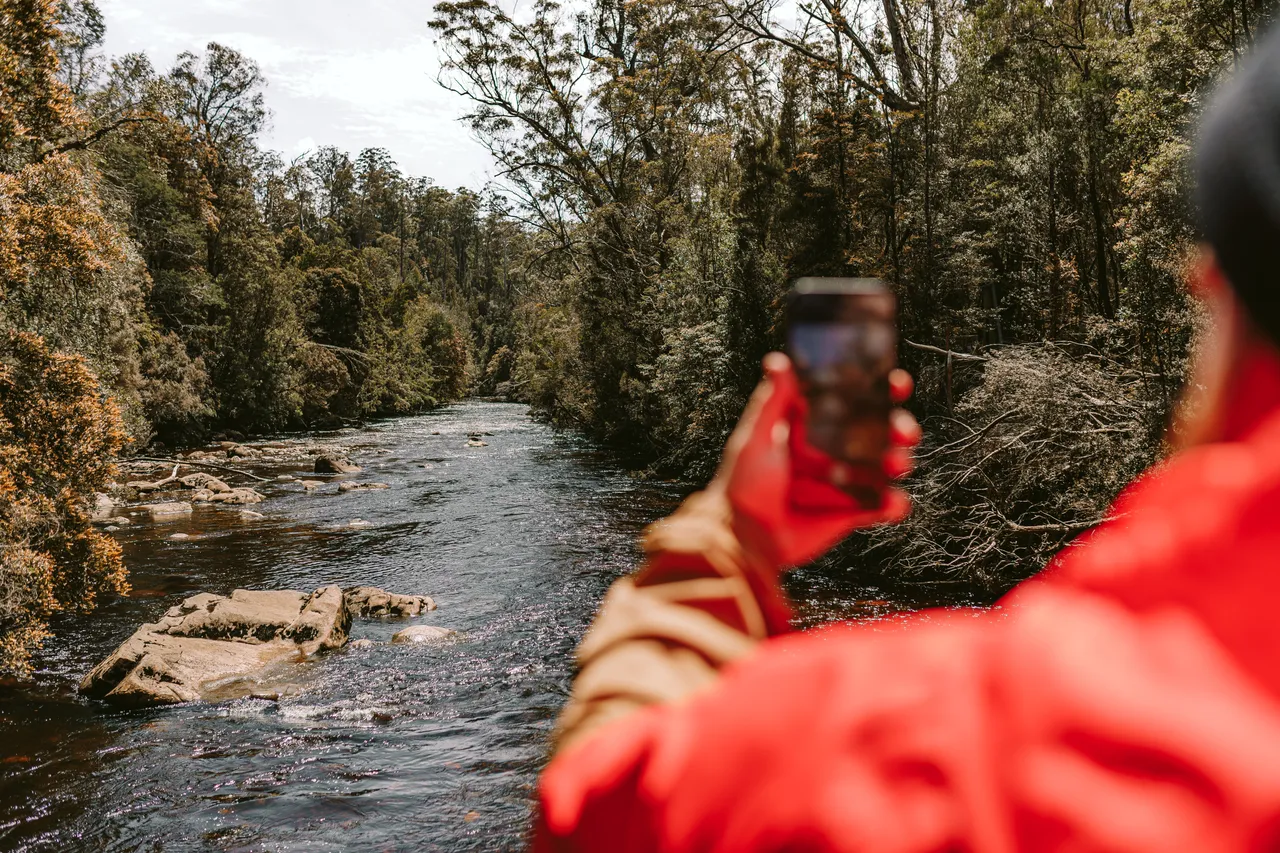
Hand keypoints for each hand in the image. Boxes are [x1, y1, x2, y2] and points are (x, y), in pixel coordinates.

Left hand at [711, 352, 919, 570]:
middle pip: (878, 433)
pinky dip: (894, 504)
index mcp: (811, 429)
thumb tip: (777, 360)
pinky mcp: (848, 514)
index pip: (851, 402)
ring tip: (896, 463)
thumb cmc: (742, 483)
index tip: (896, 382)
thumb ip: (772, 402)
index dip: (878, 391)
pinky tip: (893, 502)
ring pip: (885, 467)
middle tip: (903, 429)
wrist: (743, 537)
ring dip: (899, 461)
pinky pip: (880, 507)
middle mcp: (831, 453)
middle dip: (899, 427)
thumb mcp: (757, 437)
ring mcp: (843, 484)